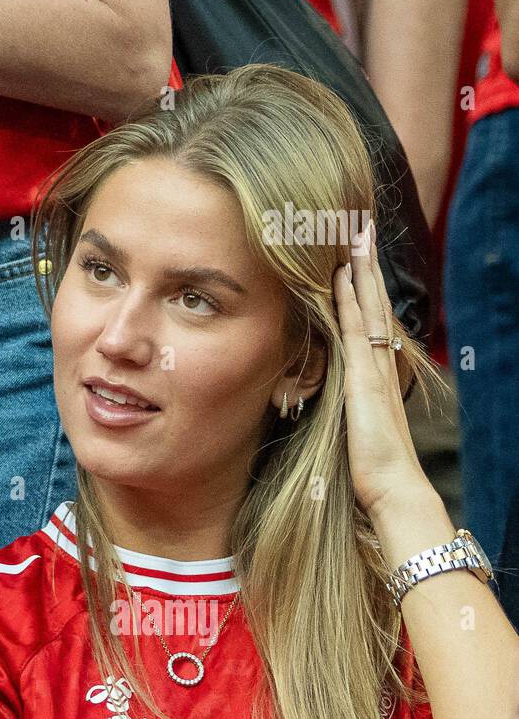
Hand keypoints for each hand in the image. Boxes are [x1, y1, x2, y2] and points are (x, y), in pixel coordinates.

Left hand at [331, 223, 431, 519]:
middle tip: (361, 227)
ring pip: (368, 307)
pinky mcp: (364, 378)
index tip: (354, 256)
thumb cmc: (371, 468)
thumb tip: (325, 397)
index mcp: (374, 374)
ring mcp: (374, 368)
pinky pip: (357, 329)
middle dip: (367, 265)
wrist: (394, 491)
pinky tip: (346, 275)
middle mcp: (379, 364)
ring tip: (356, 234)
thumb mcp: (352, 426)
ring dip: (362, 270)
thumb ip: (344, 406)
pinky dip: (353, 300)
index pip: (369, 320)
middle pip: (373, 303)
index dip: (363, 287)